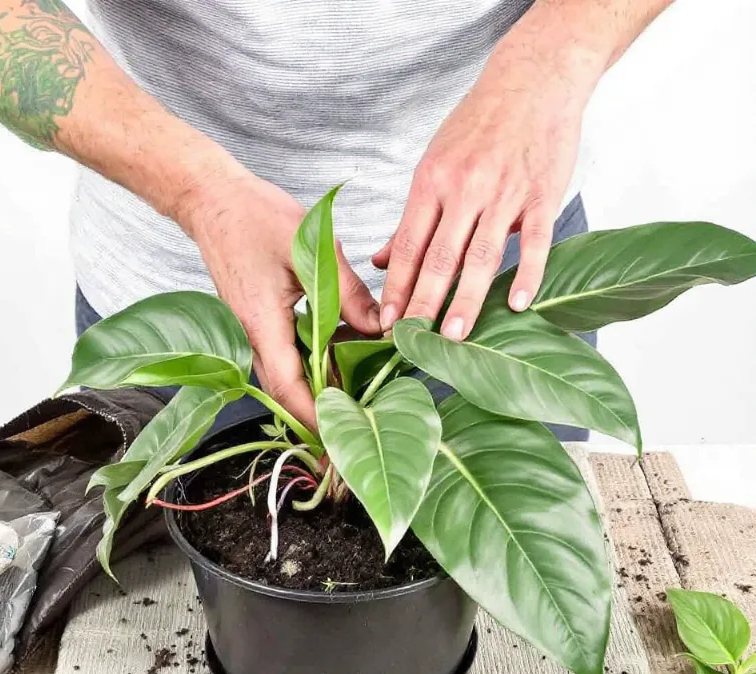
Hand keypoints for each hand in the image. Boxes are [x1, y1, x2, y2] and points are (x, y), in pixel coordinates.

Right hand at [181, 170, 379, 430]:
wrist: (213, 201)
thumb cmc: (252, 217)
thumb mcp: (310, 250)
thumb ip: (347, 293)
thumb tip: (380, 328)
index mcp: (261, 324)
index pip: (289, 388)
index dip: (314, 417)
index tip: (339, 439)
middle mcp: (252, 336)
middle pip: (289, 390)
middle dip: (321, 412)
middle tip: (356, 427)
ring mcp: (252, 331)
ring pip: (289, 374)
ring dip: (321, 384)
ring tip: (361, 390)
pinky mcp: (258, 322)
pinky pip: (288, 352)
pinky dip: (316, 359)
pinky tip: (345, 350)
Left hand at [374, 43, 598, 340]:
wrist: (533, 80)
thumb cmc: (477, 127)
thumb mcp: (433, 164)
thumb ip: (411, 218)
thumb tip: (380, 260)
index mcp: (431, 182)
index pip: (407, 246)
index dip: (395, 288)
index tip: (386, 323)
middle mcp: (464, 189)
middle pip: (439, 258)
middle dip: (423, 304)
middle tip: (412, 343)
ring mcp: (504, 193)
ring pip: (481, 256)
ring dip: (466, 300)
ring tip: (454, 337)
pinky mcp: (542, 194)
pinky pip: (534, 241)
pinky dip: (528, 274)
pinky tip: (519, 305)